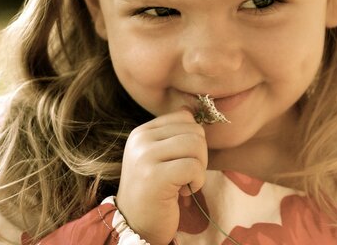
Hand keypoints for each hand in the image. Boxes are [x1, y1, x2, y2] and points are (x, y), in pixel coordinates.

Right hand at [116, 109, 207, 244]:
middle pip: (194, 130)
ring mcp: (145, 156)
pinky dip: (198, 182)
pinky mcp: (154, 176)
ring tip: (185, 182)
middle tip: (187, 175)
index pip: (184, 116)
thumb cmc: (155, 192)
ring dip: (200, 168)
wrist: (136, 226)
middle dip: (200, 155)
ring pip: (196, 145)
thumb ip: (174, 135)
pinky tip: (184, 192)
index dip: (194, 139)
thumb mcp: (159, 157)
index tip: (182, 161)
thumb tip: (195, 111)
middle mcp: (140, 140)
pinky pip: (194, 167)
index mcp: (142, 132)